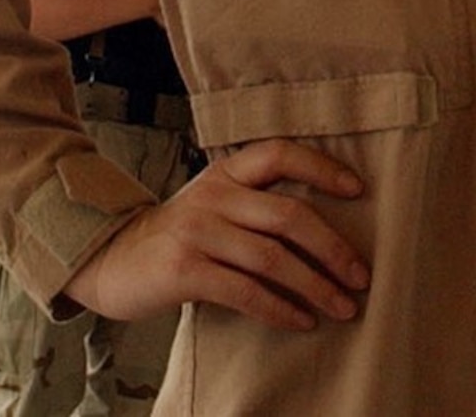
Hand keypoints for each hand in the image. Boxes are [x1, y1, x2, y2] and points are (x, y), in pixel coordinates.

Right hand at [64, 138, 368, 329]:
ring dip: (316, 286)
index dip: (321, 168)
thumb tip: (327, 229)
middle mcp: (211, 195)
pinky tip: (302, 321)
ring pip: (272, 258)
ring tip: (343, 307)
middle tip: (361, 276)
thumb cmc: (179, 237)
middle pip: (287, 215)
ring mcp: (196, 231)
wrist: (114, 260)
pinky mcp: (185, 270)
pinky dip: (281, 310)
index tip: (358, 190)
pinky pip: (246, 292)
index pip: (277, 153)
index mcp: (223, 173)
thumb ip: (254, 204)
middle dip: (333, 249)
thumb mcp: (212, 205)